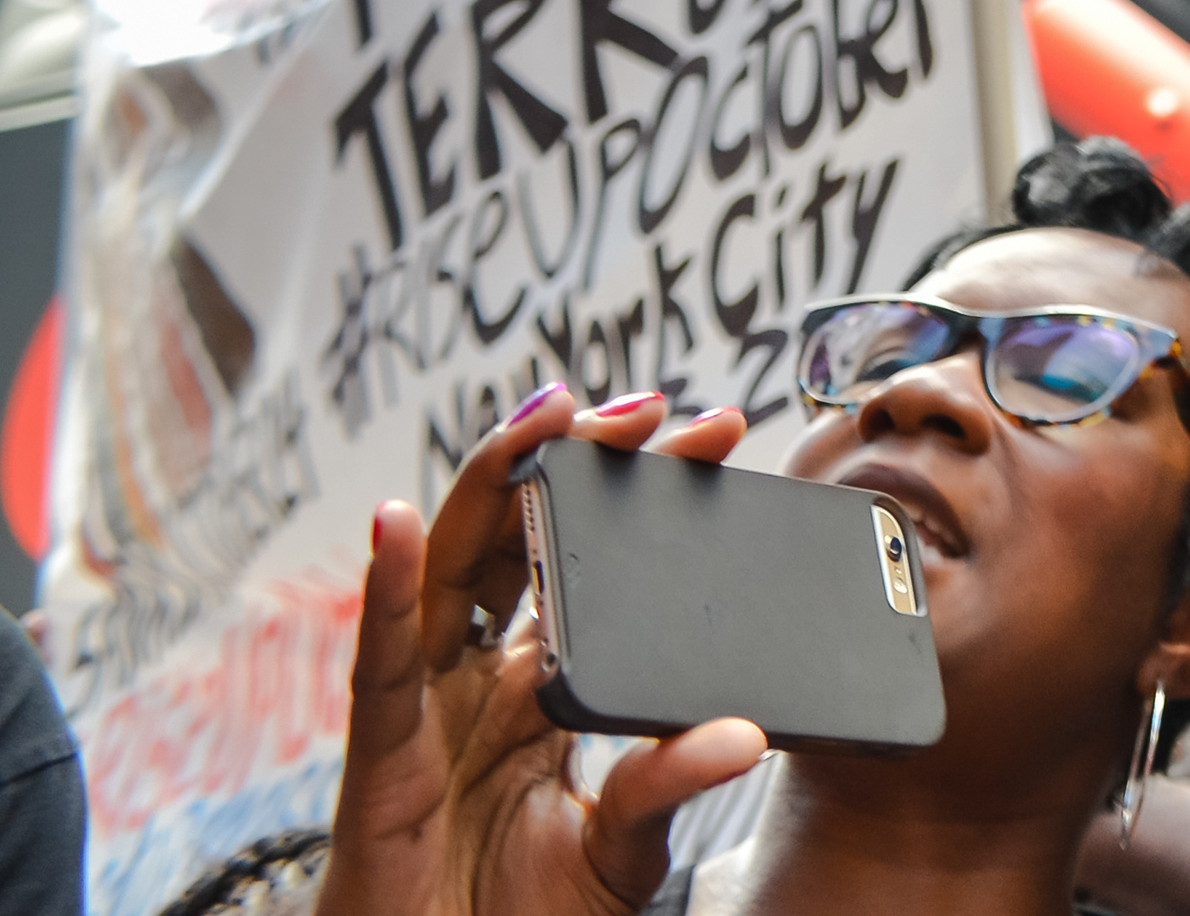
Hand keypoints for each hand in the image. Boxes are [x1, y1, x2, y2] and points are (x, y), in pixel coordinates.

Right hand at [327, 387, 763, 915]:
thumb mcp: (620, 852)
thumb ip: (666, 789)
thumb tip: (743, 733)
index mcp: (535, 692)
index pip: (585, 570)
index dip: (637, 501)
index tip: (717, 438)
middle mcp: (475, 685)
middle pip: (517, 545)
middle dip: (575, 465)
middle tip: (647, 406)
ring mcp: (422, 714)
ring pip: (448, 573)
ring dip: (492, 484)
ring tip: (545, 413)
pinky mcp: (378, 761)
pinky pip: (378, 665)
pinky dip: (384, 591)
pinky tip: (395, 524)